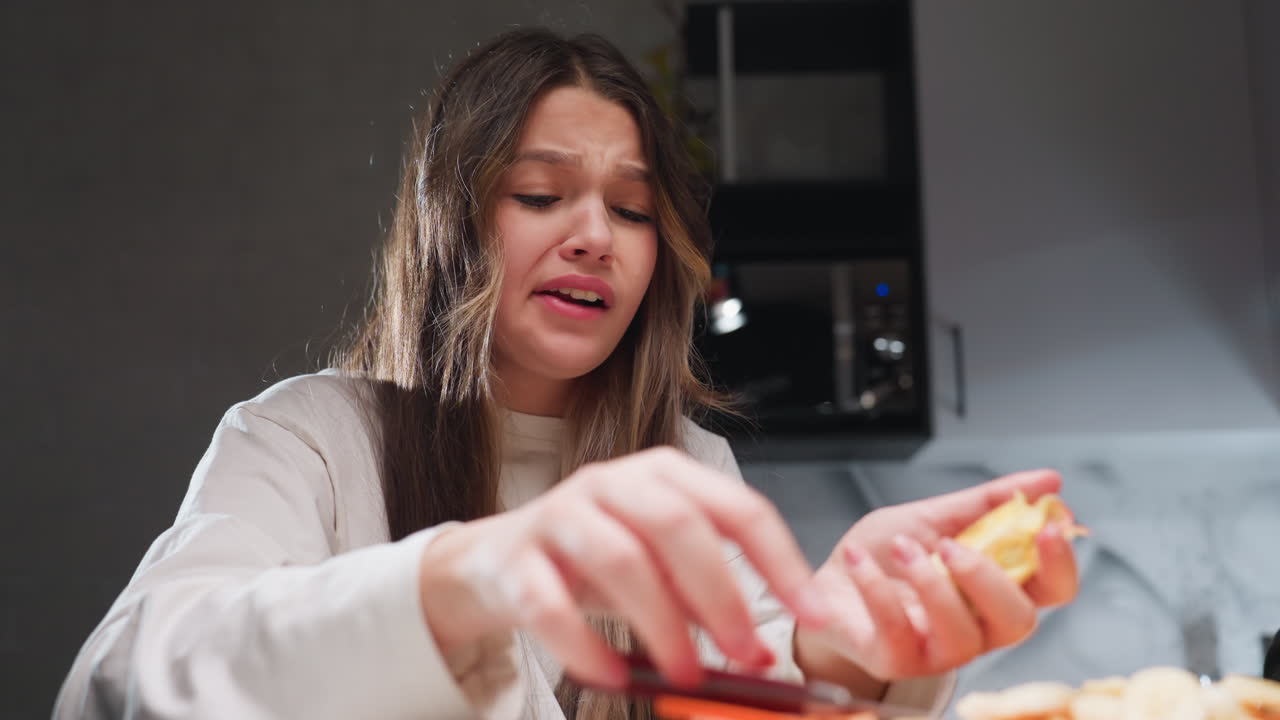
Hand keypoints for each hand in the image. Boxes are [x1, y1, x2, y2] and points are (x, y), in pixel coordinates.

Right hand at [416, 447, 831, 689]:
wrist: (492, 562)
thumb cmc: (588, 560)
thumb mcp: (657, 567)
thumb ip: (705, 597)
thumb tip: (759, 653)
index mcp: (662, 475)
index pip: (737, 508)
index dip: (780, 562)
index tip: (812, 614)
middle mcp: (612, 482)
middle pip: (679, 525)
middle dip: (721, 594)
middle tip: (744, 654)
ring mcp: (560, 514)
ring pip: (620, 560)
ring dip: (662, 625)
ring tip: (685, 675)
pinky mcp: (515, 559)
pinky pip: (551, 602)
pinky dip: (586, 644)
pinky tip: (614, 677)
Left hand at [794, 470, 1079, 688]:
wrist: (828, 585)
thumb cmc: (887, 555)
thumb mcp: (934, 516)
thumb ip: (988, 502)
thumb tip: (1050, 480)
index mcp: (997, 590)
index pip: (1053, 591)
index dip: (1060, 563)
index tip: (1048, 526)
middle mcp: (979, 628)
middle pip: (1018, 621)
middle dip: (989, 579)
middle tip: (951, 545)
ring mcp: (939, 651)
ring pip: (962, 635)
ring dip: (930, 583)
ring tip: (901, 548)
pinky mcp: (895, 660)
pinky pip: (897, 632)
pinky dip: (876, 588)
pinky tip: (860, 560)